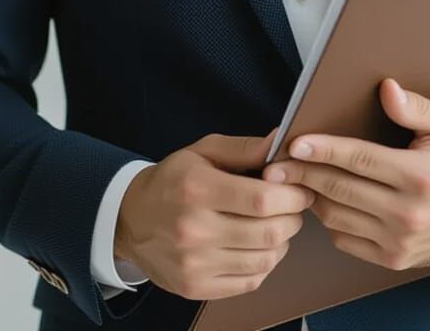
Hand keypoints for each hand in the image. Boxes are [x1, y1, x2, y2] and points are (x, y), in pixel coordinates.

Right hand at [114, 131, 313, 299]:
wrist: (129, 220)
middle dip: (294, 219)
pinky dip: (264, 264)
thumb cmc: (172, 181)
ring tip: (276, 227)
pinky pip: (250, 281)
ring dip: (282, 243)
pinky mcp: (195, 287)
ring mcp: (193, 263)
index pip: (263, 199)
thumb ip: (246, 148)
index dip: (293, 196)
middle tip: (292, 209)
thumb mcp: (203, 152)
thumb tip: (283, 142)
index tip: (300, 190)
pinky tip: (257, 248)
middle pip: (269, 232)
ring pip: (265, 259)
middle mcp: (193, 229)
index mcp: (197, 189)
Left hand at [263, 79, 429, 270]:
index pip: (359, 160)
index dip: (323, 151)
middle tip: (276, 165)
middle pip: (340, 189)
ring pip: (337, 217)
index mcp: (422, 175)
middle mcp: (410, 212)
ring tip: (299, 179)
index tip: (295, 144)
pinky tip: (327, 202)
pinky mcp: (395, 259)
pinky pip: (345, 240)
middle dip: (303, 174)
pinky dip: (331, 221)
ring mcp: (400, 240)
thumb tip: (387, 90)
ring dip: (314, 196)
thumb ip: (417, 107)